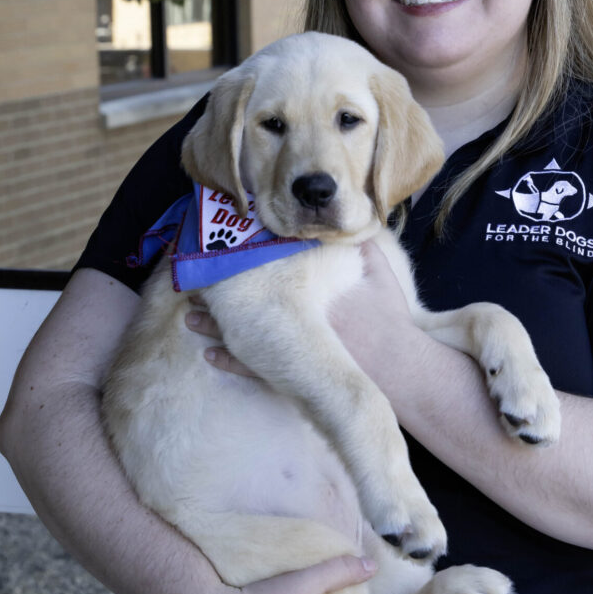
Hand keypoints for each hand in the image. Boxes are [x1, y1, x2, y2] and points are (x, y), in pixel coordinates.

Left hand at [186, 243, 417, 381]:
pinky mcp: (296, 372)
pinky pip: (253, 368)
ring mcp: (295, 347)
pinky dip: (231, 360)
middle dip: (220, 289)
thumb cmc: (390, 320)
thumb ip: (363, 246)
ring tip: (191, 314)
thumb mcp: (380, 275)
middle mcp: (297, 317)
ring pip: (243, 334)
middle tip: (193, 279)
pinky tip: (212, 353)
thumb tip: (350, 220)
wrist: (401, 369)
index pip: (269, 268)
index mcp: (314, 287)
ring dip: (215, 325)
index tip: (220, 245)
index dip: (241, 256)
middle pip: (248, 298)